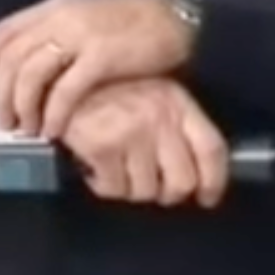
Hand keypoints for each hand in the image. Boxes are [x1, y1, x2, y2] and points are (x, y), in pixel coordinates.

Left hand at [0, 0, 195, 136]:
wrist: (178, 19)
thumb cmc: (134, 23)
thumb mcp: (88, 18)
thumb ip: (59, 34)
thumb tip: (31, 67)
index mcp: (55, 7)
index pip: (4, 31)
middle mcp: (61, 17)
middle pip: (12, 58)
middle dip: (0, 94)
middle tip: (3, 122)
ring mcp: (81, 36)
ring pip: (31, 76)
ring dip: (23, 107)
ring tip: (27, 130)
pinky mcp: (101, 58)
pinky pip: (65, 92)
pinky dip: (54, 114)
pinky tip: (54, 131)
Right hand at [56, 77, 229, 208]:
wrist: (60, 78)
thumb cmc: (107, 90)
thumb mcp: (152, 95)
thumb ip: (175, 125)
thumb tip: (194, 171)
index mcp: (176, 102)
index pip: (211, 149)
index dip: (214, 181)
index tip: (207, 196)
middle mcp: (159, 117)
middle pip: (182, 181)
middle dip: (167, 193)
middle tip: (153, 187)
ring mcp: (131, 133)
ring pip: (146, 191)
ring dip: (131, 188)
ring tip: (119, 169)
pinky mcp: (103, 147)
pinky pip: (114, 189)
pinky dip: (104, 185)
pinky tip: (97, 167)